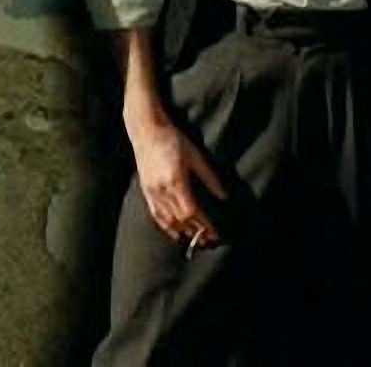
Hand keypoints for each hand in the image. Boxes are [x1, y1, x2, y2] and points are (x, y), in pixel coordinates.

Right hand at [127, 116, 227, 250]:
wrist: (147, 130)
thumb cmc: (174, 140)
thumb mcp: (196, 156)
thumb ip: (210, 178)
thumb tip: (224, 197)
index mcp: (176, 181)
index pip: (192, 211)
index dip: (204, 225)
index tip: (214, 233)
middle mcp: (162, 190)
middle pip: (181, 219)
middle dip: (196, 232)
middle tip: (209, 241)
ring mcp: (152, 191)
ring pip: (168, 219)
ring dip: (182, 232)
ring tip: (194, 241)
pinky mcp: (146, 190)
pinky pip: (156, 214)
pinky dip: (166, 226)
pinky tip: (174, 232)